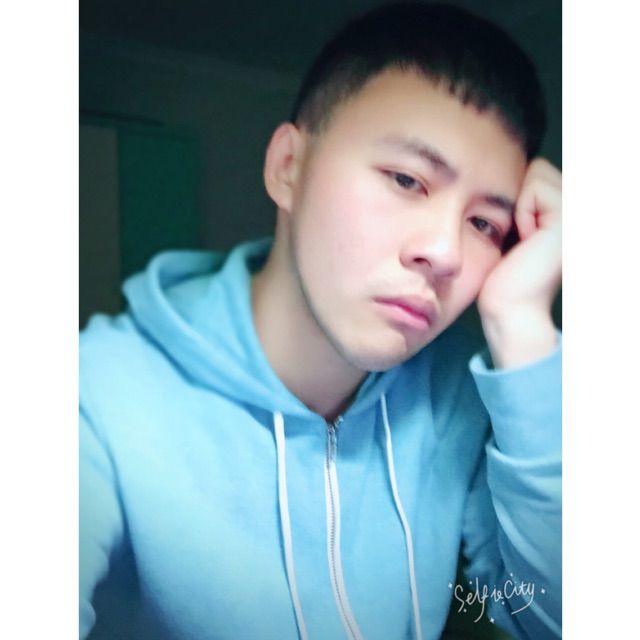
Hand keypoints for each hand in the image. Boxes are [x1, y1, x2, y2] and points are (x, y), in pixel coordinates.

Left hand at [477, 158, 561, 367]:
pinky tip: (527, 239)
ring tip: (525, 238)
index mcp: (571, 212)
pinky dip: (521, 212)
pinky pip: (534, 187)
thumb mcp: (520, 227)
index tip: (522, 232)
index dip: (521, 197)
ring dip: (520, 206)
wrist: (510, 307)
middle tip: (522, 236)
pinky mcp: (570, 218)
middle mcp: (583, 210)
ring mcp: (581, 212)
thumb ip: (530, 200)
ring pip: (537, 172)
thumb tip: (522, 166)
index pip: (539, 171)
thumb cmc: (506, 272)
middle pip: (538, 168)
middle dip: (520, 198)